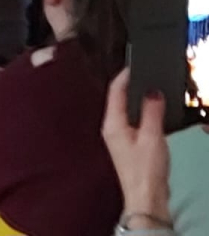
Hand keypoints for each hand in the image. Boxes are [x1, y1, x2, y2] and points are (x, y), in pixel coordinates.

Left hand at [102, 68, 171, 225]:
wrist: (147, 200)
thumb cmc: (146, 170)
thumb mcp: (152, 137)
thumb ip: (152, 112)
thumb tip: (153, 91)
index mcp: (112, 123)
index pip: (115, 90)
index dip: (125, 75)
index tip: (136, 64)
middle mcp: (112, 128)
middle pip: (119, 99)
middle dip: (131, 85)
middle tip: (145, 74)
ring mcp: (120, 137)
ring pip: (126, 110)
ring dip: (137, 99)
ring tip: (151, 88)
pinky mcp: (129, 146)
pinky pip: (134, 121)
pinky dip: (142, 113)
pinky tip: (153, 113)